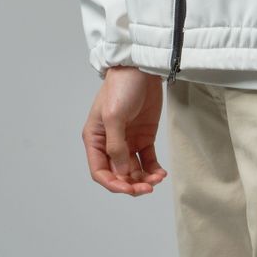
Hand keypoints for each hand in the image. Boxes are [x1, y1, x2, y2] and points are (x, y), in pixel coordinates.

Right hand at [81, 65, 167, 195]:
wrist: (141, 68)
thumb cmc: (121, 87)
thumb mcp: (114, 115)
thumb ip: (116, 146)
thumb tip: (122, 173)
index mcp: (95, 139)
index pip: (100, 171)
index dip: (112, 184)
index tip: (128, 189)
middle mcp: (110, 143)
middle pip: (118, 174)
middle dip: (131, 185)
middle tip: (147, 188)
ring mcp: (128, 140)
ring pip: (134, 170)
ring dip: (144, 179)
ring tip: (157, 179)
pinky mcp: (144, 136)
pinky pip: (147, 160)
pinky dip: (153, 169)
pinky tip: (160, 173)